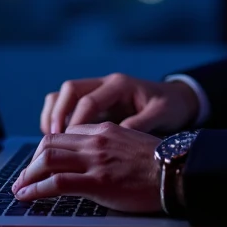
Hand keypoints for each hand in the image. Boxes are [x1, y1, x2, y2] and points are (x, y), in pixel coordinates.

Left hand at [11, 123, 160, 212]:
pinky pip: (57, 182)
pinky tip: (27, 196)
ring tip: (19, 188)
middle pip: (49, 142)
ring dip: (27, 175)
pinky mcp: (97, 181)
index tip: (40, 163)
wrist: (178, 171)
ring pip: (47, 159)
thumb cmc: (160, 163)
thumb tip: (95, 158)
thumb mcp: (133, 142)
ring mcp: (95, 159)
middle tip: (23, 177)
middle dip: (30, 161)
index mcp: (105, 128)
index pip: (65, 132)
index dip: (47, 149)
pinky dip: (36, 189)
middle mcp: (96, 139)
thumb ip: (110, 145)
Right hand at [40, 73, 198, 134]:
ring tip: (50, 140)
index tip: (69, 143)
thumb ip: (139, 124)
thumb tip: (116, 138)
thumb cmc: (169, 107)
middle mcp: (105, 83)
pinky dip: (57, 118)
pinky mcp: (93, 102)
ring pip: (63, 94)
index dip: (76, 122)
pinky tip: (58, 140)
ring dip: (53, 115)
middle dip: (58, 114)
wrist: (176, 99)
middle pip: (69, 90)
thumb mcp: (160, 115)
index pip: (89, 100)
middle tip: (53, 140)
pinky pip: (66, 105)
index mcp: (120, 85)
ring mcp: (97, 90)